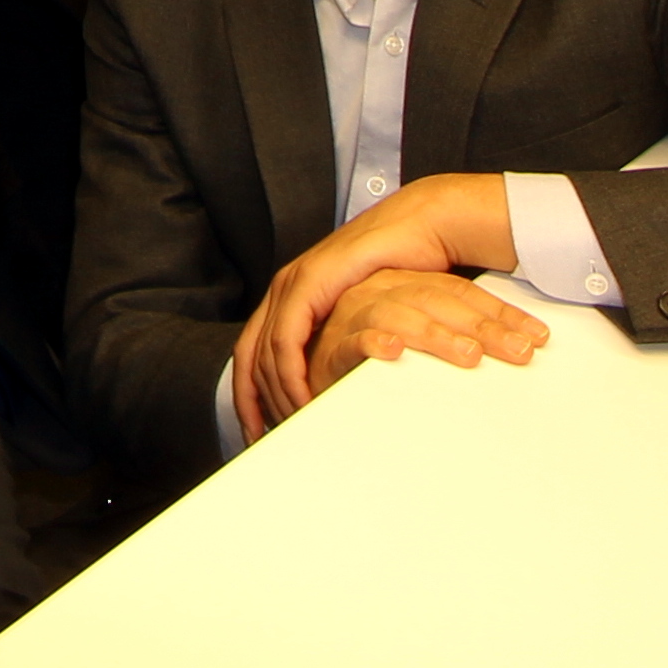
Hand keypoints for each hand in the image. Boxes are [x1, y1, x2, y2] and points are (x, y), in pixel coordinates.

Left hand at [233, 172, 522, 430]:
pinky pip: (286, 339)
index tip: (255, 432)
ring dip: (277, 394)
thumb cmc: (400, 269)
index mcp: (290, 296)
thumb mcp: (362, 314)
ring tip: (296, 425)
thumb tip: (337, 379)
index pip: (250, 354)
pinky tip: (305, 398)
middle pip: (249, 358)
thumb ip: (341, 338)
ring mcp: (293, 282)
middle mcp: (283, 288)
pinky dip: (290, 374)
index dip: (248, 396)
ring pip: (265, 351)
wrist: (419, 228)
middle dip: (254, 404)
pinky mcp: (309, 281)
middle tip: (271, 439)